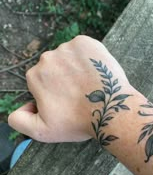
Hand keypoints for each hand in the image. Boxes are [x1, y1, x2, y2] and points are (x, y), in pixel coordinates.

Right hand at [8, 36, 131, 142]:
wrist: (111, 109)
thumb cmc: (79, 121)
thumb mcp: (43, 131)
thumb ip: (19, 121)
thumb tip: (18, 109)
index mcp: (35, 76)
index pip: (42, 81)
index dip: (54, 93)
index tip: (67, 101)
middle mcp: (48, 58)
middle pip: (54, 68)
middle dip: (64, 79)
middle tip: (80, 94)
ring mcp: (68, 48)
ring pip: (69, 58)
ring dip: (76, 68)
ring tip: (90, 85)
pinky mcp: (87, 43)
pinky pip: (83, 48)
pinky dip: (88, 58)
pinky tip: (95, 72)